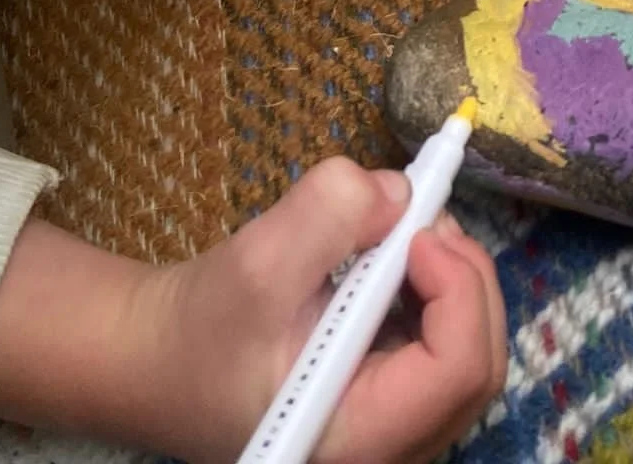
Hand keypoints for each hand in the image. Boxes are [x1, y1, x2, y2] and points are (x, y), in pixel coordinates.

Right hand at [152, 159, 506, 463]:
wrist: (153, 360)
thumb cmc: (199, 328)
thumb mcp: (257, 260)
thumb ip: (332, 212)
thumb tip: (402, 194)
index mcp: (356, 436)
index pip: (456, 369)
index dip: (456, 288)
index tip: (416, 233)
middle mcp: (386, 448)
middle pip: (478, 366)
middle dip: (464, 278)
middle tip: (422, 221)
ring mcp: (391, 430)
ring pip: (469, 355)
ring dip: (452, 281)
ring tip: (404, 235)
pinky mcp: (388, 403)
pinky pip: (443, 349)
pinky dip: (436, 294)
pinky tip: (395, 262)